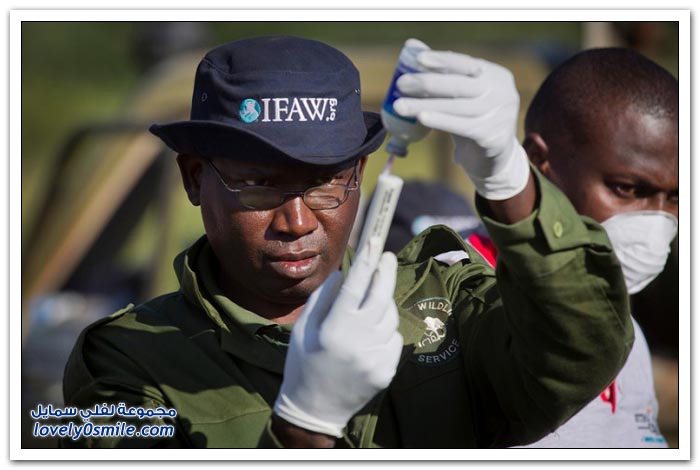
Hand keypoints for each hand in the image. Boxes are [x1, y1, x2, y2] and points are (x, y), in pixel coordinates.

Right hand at [273, 237, 402, 437]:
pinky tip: (370, 336)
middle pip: (381, 295)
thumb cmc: (302, 364)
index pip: (356, 285)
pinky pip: (393, 339)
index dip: (366, 260)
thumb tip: (345, 273)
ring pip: (390, 317)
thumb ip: (323, 298)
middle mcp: (358, 341)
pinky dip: (384, 331)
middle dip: (385, 271)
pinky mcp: (386, 370)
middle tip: (386, 256)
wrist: (314, 409)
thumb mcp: (303, 329)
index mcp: (334, 328)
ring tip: (371, 303)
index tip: (374, 241)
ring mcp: (375, 357)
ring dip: (384, 303)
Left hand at [393, 40, 529, 200]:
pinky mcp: (492, 137)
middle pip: (459, 85)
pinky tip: (421, 118)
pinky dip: (440, 120)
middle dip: (426, 83)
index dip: (441, 60)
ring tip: (400, 106)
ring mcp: (501, 115)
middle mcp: (502, 92)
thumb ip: (443, 73)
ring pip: (456, 107)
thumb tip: (413, 47)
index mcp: (495, 75)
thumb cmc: (471, 120)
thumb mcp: (462, 96)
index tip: (418, 59)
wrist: (493, 159)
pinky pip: (461, 126)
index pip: (465, 63)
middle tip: (401, 84)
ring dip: (424, 105)